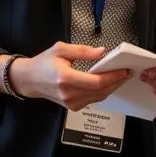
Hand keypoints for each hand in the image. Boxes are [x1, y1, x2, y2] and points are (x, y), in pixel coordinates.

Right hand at [9, 43, 131, 110]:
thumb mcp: (61, 49)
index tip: (124, 70)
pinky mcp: (72, 107)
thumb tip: (102, 52)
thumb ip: (83, 51)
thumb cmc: (43, 63)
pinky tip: (107, 83)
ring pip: (98, 97)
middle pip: (100, 91)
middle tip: (126, 72)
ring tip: (119, 77)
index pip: (96, 82)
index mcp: (65, 78)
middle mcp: (68, 93)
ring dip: (111, 88)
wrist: (29, 79)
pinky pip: (92, 100)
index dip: (113, 77)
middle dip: (116, 82)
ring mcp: (70, 103)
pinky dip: (102, 92)